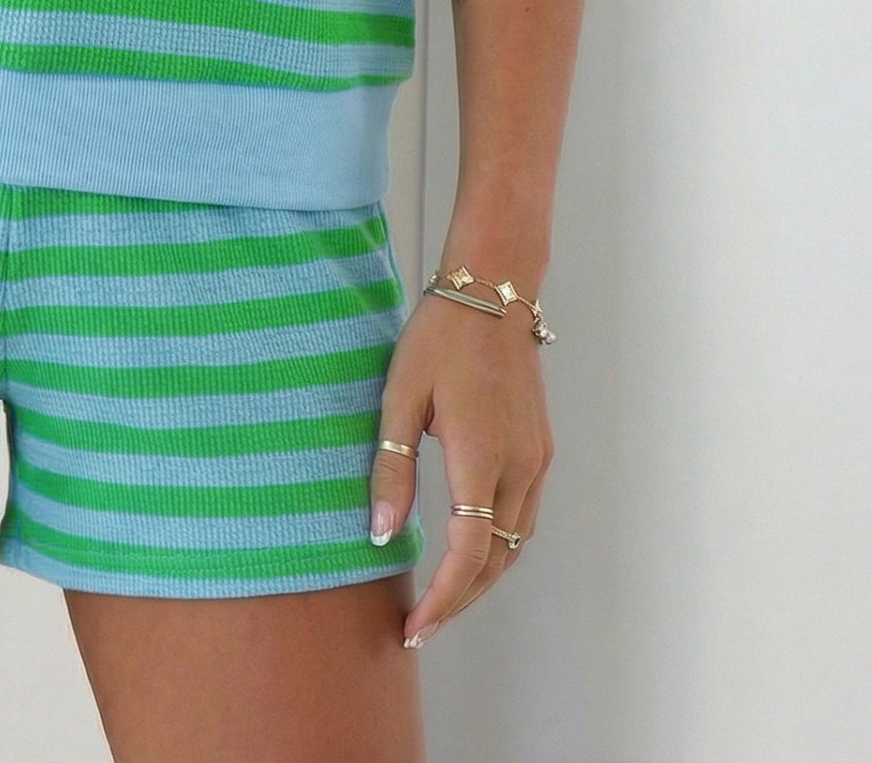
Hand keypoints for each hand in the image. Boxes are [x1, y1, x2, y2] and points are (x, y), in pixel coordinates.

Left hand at [369, 289, 553, 646]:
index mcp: (480, 456)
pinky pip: (523, 517)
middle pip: (495, 561)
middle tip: (420, 625)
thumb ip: (392, 468)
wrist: (492, 294)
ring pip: (515, 544)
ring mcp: (536, 460)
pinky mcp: (540, 450)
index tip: (416, 626)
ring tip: (441, 597)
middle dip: (459, 600)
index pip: (468, 553)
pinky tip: (468, 550)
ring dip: (481, 577)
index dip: (443, 598)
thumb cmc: (439, 338)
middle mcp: (519, 467)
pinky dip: (498, 546)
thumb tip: (381, 533)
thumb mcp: (400, 398)